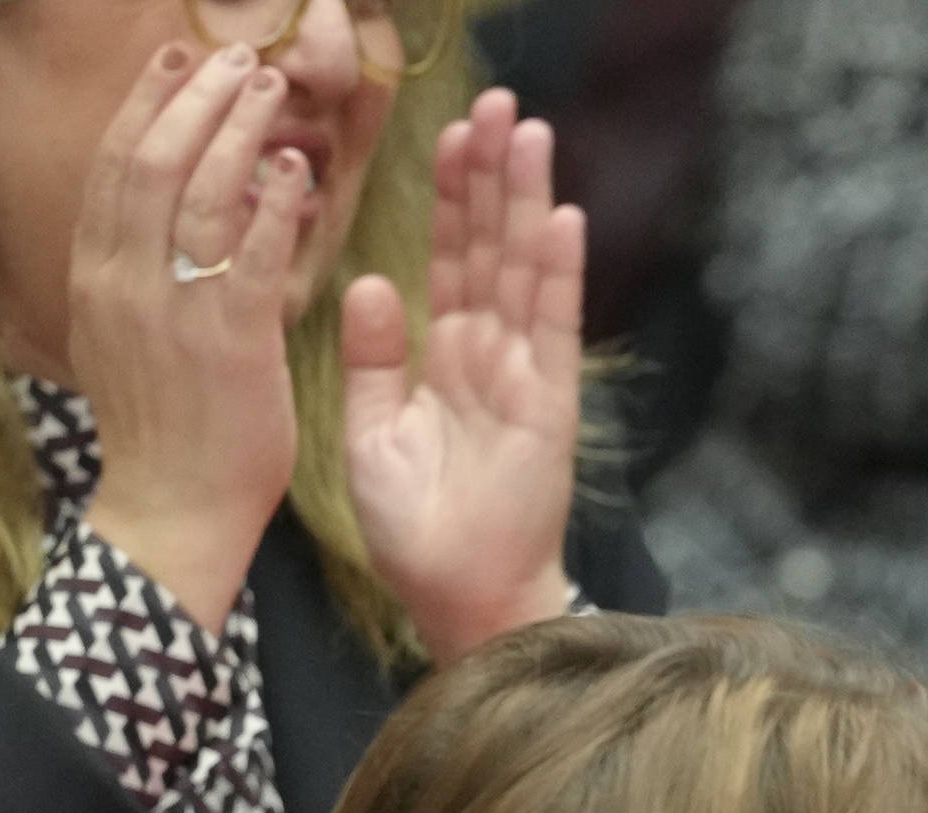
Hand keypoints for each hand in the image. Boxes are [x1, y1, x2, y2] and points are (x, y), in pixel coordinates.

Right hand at [69, 45, 312, 633]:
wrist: (173, 508)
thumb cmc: (166, 425)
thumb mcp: (125, 333)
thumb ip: (139, 271)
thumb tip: (164, 209)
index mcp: (97, 275)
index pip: (114, 166)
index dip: (148, 106)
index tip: (177, 63)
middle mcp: (124, 281)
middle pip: (149, 160)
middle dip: (192, 100)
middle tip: (233, 56)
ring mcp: (174, 310)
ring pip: (196, 193)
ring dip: (236, 131)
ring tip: (270, 87)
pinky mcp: (230, 343)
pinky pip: (252, 256)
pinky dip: (272, 205)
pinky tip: (296, 170)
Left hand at [340, 92, 585, 662]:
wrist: (457, 595)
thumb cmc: (415, 527)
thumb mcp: (368, 430)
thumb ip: (371, 355)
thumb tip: (371, 281)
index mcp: (442, 355)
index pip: (447, 257)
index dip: (449, 195)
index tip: (449, 131)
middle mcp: (490, 354)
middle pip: (491, 246)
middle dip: (494, 174)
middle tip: (498, 102)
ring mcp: (524, 375)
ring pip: (523, 270)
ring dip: (528, 201)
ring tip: (529, 132)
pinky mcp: (549, 404)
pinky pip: (551, 328)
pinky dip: (557, 274)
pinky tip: (560, 218)